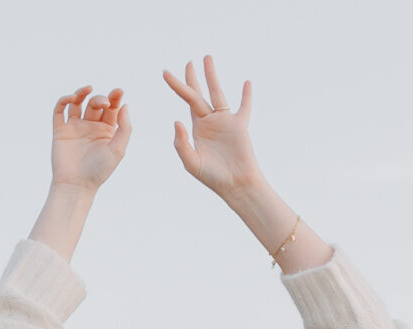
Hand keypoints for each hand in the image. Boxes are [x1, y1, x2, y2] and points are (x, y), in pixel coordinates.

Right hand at [50, 86, 131, 192]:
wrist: (76, 184)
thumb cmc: (99, 170)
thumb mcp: (118, 149)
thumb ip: (125, 128)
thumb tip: (125, 105)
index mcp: (106, 132)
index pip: (111, 109)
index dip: (115, 97)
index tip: (118, 91)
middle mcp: (91, 128)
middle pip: (95, 104)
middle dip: (100, 99)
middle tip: (103, 103)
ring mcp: (75, 128)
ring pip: (78, 103)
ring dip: (82, 93)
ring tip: (87, 90)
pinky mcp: (60, 130)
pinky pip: (60, 110)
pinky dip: (65, 100)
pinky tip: (72, 99)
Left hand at [163, 55, 264, 201]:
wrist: (235, 184)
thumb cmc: (213, 176)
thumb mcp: (191, 162)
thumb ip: (181, 143)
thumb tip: (177, 120)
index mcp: (197, 127)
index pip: (186, 102)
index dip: (176, 86)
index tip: (165, 72)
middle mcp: (210, 121)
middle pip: (199, 94)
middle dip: (193, 78)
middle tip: (189, 62)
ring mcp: (225, 121)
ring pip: (217, 94)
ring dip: (212, 77)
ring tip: (207, 58)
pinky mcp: (239, 126)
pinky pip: (243, 107)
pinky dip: (246, 96)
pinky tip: (246, 83)